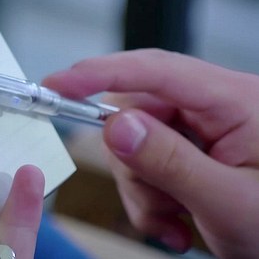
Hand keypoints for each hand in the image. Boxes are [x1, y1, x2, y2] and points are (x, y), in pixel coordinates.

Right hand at [43, 49, 258, 257]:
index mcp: (238, 100)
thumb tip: (116, 126)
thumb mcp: (230, 203)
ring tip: (172, 225)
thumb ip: (170, 162)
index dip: (100, 72)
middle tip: (151, 205)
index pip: (157, 70)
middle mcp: (220, 106)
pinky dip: (152, 197)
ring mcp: (209, 129)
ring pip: (138, 142)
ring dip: (144, 190)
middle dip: (133, 165)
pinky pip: (151, 161)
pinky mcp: (198, 149)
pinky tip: (177, 224)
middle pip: (139, 111)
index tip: (57, 84)